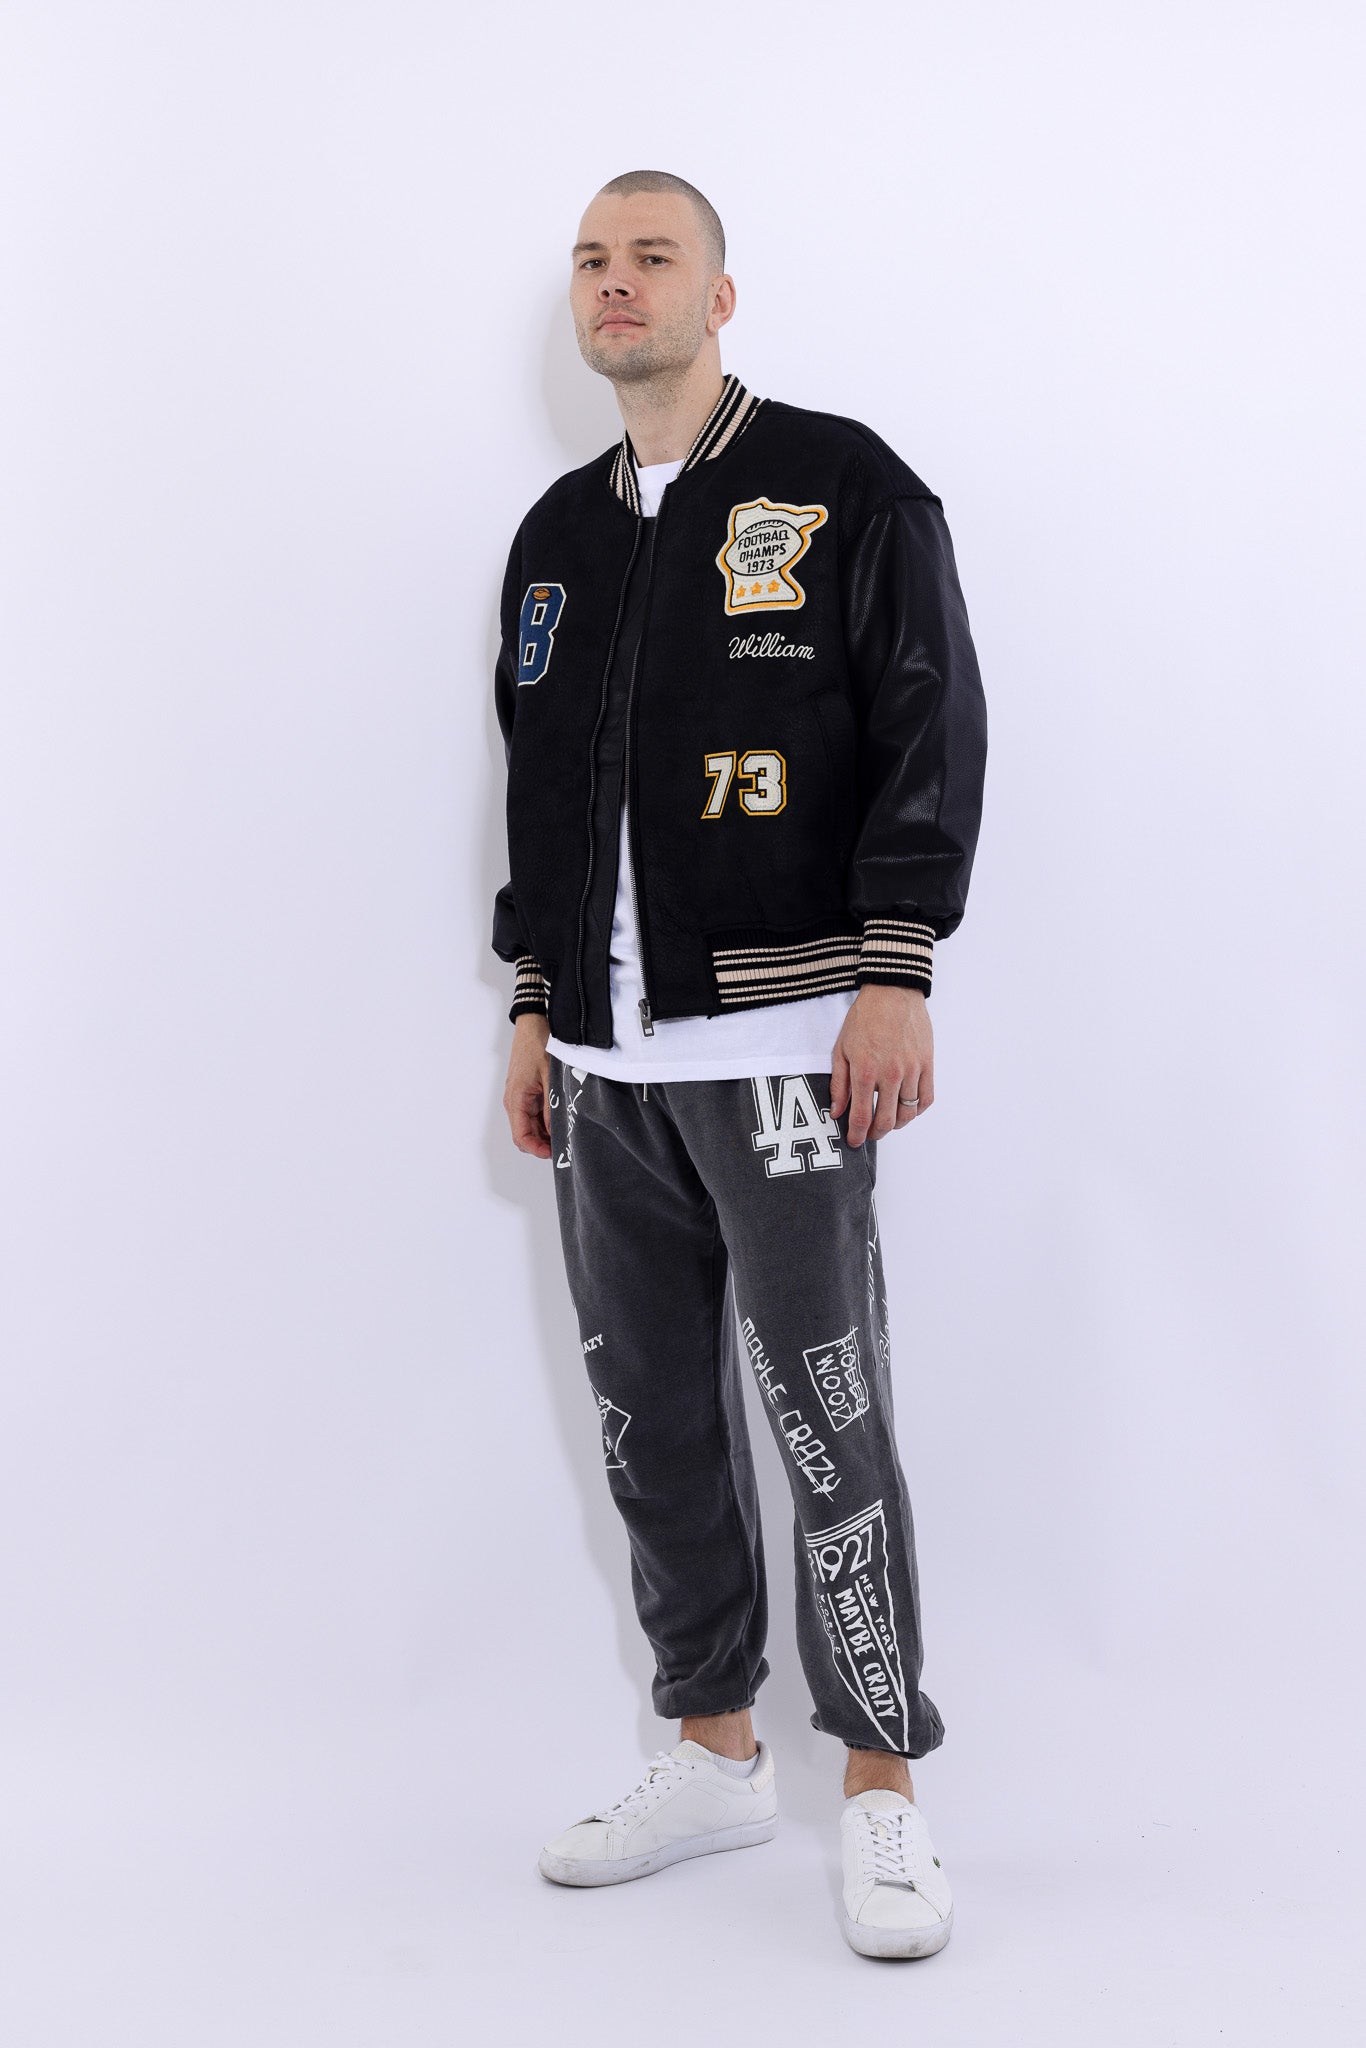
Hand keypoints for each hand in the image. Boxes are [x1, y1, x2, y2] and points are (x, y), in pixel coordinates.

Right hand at [503, 1013, 551, 1157]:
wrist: (533, 1024)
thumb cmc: (537, 1044)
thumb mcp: (550, 1077)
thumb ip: (551, 1106)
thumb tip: (555, 1130)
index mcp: (516, 1099)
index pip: (521, 1136)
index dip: (537, 1149)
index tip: (554, 1153)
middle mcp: (515, 1101)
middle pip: (525, 1135)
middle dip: (543, 1144)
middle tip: (565, 1145)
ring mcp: (520, 1097)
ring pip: (530, 1126)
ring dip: (545, 1133)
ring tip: (565, 1132)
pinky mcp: (527, 1093)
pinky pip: (534, 1114)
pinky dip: (545, 1121)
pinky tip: (560, 1119)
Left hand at [830, 985, 933, 1145]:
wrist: (893, 992)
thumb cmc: (864, 1018)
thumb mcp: (841, 1049)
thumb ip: (839, 1084)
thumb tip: (836, 1112)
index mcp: (865, 1071)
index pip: (861, 1116)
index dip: (856, 1134)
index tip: (854, 1141)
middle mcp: (891, 1074)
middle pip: (886, 1120)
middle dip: (876, 1134)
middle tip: (869, 1134)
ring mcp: (912, 1070)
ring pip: (908, 1113)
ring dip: (896, 1125)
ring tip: (887, 1123)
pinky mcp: (927, 1064)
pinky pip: (926, 1098)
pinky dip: (917, 1110)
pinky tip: (906, 1110)